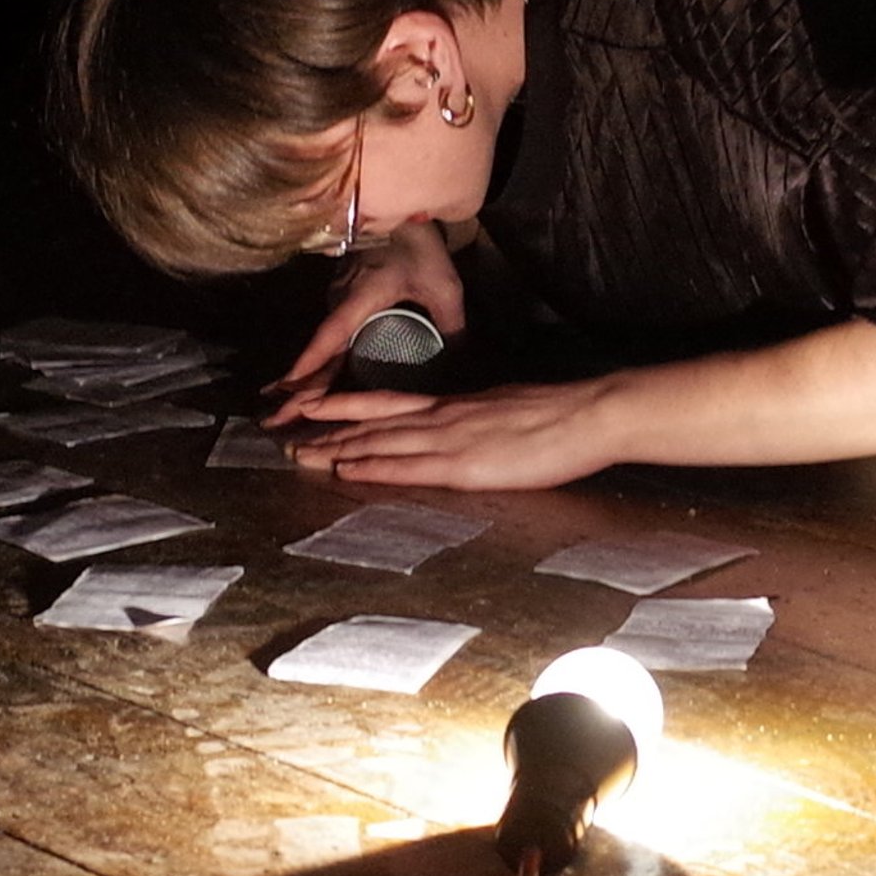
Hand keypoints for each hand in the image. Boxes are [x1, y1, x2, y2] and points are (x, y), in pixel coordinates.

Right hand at [266, 223, 465, 420]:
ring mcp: (337, 298)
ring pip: (321, 347)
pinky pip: (329, 337)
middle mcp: (339, 303)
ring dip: (307, 379)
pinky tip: (316, 382)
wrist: (400, 209)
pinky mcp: (343, 296)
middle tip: (274, 421)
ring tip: (289, 411)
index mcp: (359, 301)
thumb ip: (452, 325)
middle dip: (296, 390)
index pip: (328, 340)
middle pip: (317, 354)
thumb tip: (459, 360)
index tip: (286, 393)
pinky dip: (319, 362)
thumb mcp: (443, 287)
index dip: (310, 369)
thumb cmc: (419, 247)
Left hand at [289, 377, 625, 490]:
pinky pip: (408, 467)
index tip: (315, 406)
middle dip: (328, 430)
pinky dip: (372, 468)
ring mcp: (451, 439)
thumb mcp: (509, 407)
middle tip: (287, 436)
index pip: (390, 402)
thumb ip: (480, 419)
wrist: (589, 414)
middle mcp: (444, 417)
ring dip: (337, 449)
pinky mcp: (464, 465)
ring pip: (380, 441)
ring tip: (300, 455)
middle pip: (374, 421)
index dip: (349, 405)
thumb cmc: (562, 415)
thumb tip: (468, 429)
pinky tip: (345, 472)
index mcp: (456, 404)